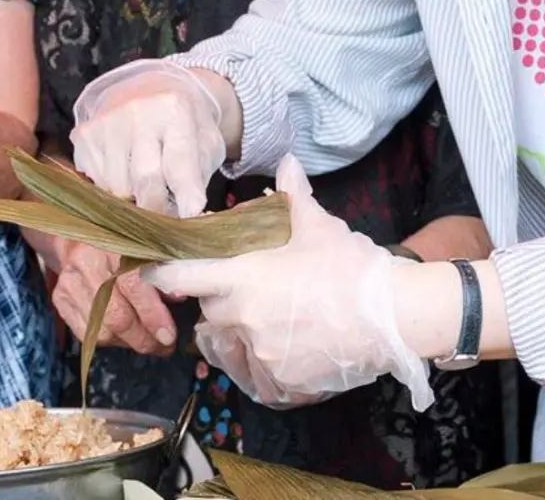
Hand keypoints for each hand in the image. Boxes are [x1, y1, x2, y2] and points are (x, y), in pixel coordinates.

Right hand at [52, 241, 176, 356]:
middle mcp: (88, 263)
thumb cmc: (126, 237)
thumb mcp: (149, 242)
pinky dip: (110, 339)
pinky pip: (86, 333)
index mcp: (115, 244)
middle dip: (144, 338)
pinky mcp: (59, 298)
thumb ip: (164, 267)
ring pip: (101, 330)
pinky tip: (125, 335)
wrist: (83, 230)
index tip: (169, 336)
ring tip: (148, 340)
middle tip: (164, 346)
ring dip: (129, 342)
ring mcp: (70, 283)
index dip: (152, 315)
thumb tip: (179, 298)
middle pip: (115, 315)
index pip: (133, 286)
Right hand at [70, 61, 226, 216]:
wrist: (151, 89)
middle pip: (145, 177)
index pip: (180, 160)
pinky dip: (114, 187)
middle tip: (166, 222)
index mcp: (175, 109)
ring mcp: (106, 122)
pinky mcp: (84, 135)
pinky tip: (126, 169)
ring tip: (148, 182)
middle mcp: (137, 111)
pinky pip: (97, 182)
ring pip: (118, 187)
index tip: (192, 213)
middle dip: (158, 208)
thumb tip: (190, 213)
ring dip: (134, 197)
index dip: (187, 192)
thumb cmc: (184, 123)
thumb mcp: (206, 140)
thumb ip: (200, 173)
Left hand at [145, 156, 432, 410]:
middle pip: (210, 311)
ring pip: (230, 345)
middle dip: (223, 301)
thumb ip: (294, 195)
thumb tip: (287, 161)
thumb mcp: (319, 224)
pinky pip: (257, 374)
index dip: (164, 272)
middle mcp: (240, 319)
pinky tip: (291, 345)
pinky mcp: (278, 383)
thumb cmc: (349, 264)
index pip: (180, 276)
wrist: (391, 314)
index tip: (153, 268)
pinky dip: (266, 363)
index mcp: (242, 277)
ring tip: (273, 319)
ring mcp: (257, 355)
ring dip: (240, 333)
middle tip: (253, 289)